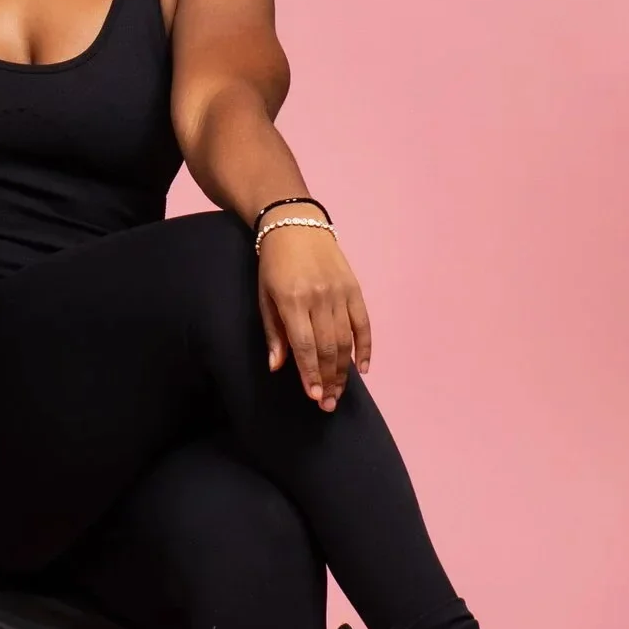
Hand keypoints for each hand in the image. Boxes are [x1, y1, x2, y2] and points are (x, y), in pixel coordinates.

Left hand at [257, 222, 371, 410]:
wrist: (295, 225)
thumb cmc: (273, 265)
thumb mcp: (264, 296)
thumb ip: (273, 333)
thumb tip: (277, 367)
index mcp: (292, 300)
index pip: (305, 346)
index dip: (310, 373)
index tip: (313, 396)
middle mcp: (319, 298)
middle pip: (328, 347)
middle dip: (328, 379)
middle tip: (327, 403)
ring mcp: (340, 293)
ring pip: (346, 340)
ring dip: (344, 370)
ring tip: (339, 392)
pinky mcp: (354, 288)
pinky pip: (363, 323)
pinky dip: (365, 347)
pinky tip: (362, 368)